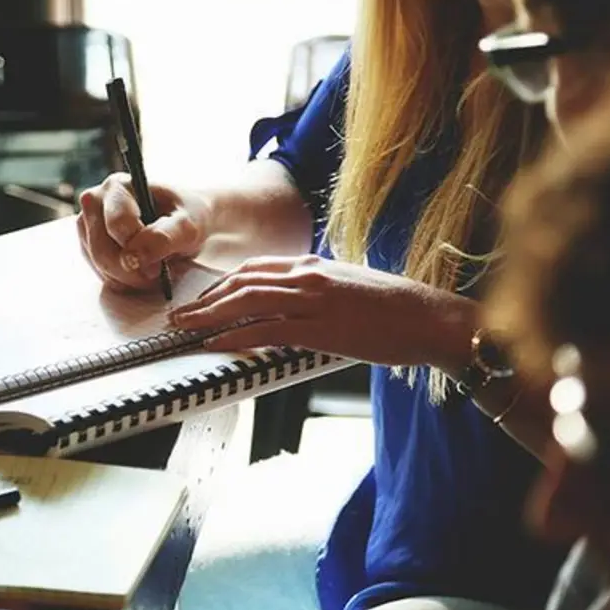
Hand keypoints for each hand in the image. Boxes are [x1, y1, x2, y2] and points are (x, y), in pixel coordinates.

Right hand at [76, 173, 211, 292]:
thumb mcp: (188, 226)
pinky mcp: (89, 247)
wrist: (185, 224)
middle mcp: (95, 202)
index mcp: (118, 186)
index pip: (117, 224)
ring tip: (153, 269)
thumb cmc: (187, 217)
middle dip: (132, 270)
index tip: (159, 264)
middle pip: (102, 249)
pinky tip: (141, 272)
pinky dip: (124, 281)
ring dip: (129, 278)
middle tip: (157, 272)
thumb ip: (163, 238)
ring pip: (99, 265)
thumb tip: (134, 258)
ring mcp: (88, 225)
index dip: (139, 249)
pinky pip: (101, 274)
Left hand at [167, 255, 475, 369]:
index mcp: (314, 265)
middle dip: (205, 299)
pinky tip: (216, 344)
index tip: (203, 299)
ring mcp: (313, 299)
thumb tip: (296, 307)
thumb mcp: (350, 288)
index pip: (254, 268)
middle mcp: (308, 275)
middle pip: (242, 281)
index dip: (222, 284)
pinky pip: (266, 330)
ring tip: (185, 328)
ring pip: (246, 301)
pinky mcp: (320, 327)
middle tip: (179, 315)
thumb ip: (319, 291)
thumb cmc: (397, 309)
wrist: (430, 318)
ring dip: (209, 315)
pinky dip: (235, 336)